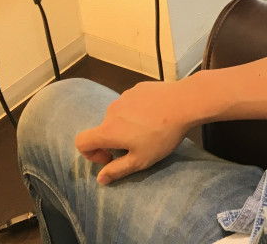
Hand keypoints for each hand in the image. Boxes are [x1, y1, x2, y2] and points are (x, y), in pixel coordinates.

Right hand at [74, 80, 194, 184]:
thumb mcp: (141, 160)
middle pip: (104, 129)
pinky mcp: (138, 87)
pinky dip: (138, 111)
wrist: (185, 102)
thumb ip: (117, 170)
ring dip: (127, 124)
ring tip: (151, 129)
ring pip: (119, 115)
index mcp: (108, 130)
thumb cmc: (162, 134)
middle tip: (139, 144)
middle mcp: (111, 111)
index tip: (111, 157)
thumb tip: (100, 179)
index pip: (81, 142)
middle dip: (116, 139)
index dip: (90, 154)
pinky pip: (131, 103)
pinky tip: (156, 114)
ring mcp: (125, 96)